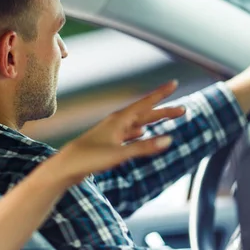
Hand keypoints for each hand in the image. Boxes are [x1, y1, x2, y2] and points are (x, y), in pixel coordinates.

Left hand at [49, 80, 184, 184]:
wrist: (66, 166)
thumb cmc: (90, 159)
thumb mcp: (119, 154)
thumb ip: (144, 147)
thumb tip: (169, 140)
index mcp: (119, 120)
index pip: (145, 104)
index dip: (161, 94)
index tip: (174, 83)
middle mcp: (115, 123)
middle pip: (144, 114)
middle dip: (164, 111)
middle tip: (183, 110)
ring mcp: (111, 132)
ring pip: (138, 123)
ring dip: (153, 120)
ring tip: (167, 116)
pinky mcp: (107, 142)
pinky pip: (129, 133)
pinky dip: (139, 131)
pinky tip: (141, 132)